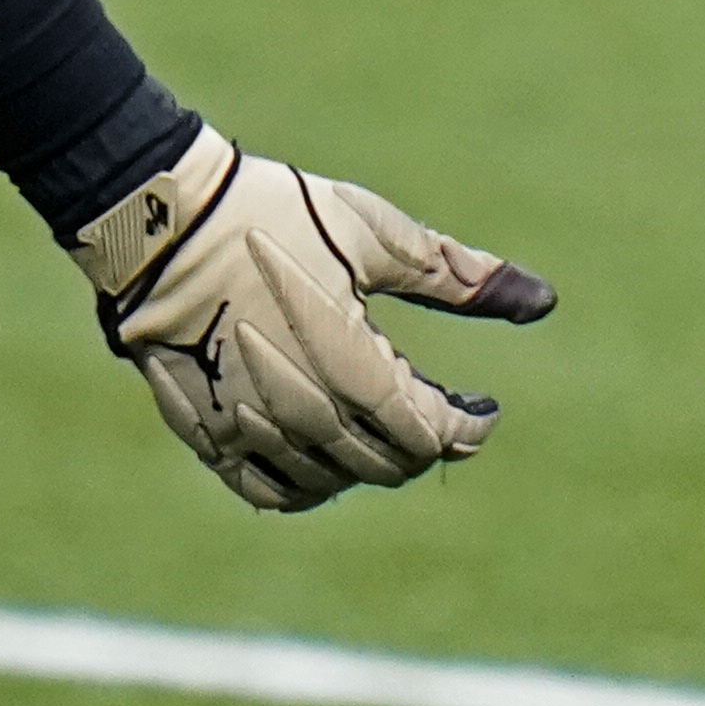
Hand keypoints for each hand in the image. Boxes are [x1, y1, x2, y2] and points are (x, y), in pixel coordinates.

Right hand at [56, 129, 554, 511]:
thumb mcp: (377, 235)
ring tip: (382, 422)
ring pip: (335, 482)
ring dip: (372, 462)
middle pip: (390, 464)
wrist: (160, 220)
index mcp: (355, 369)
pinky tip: (323, 453)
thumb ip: (461, 277)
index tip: (484, 406)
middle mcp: (306, 415)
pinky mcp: (208, 436)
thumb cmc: (275, 214)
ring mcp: (253, 432)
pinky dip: (310, 485)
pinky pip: (272, 491)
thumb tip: (544, 301)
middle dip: (427, 443)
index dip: (469, 426)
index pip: (433, 432)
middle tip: (440, 409)